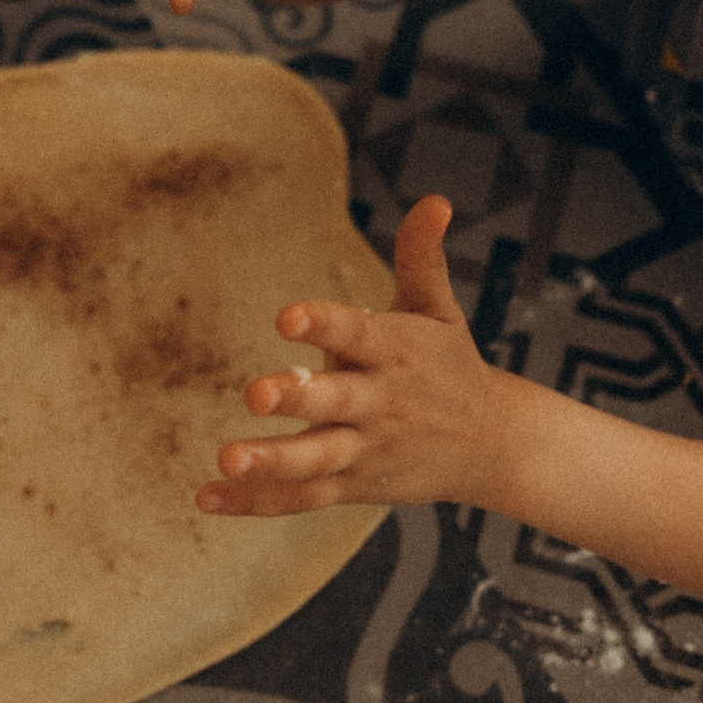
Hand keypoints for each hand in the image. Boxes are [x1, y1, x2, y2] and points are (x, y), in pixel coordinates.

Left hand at [200, 196, 513, 514]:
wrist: (494, 445)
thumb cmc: (450, 364)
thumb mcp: (438, 309)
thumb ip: (420, 257)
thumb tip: (435, 200)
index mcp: (395, 352)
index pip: (358, 333)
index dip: (323, 324)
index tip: (286, 315)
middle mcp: (380, 403)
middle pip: (336, 402)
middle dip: (298, 398)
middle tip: (256, 392)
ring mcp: (366, 450)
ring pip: (316, 459)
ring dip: (272, 462)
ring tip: (228, 457)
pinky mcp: (355, 487)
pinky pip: (301, 498)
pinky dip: (255, 502)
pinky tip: (207, 496)